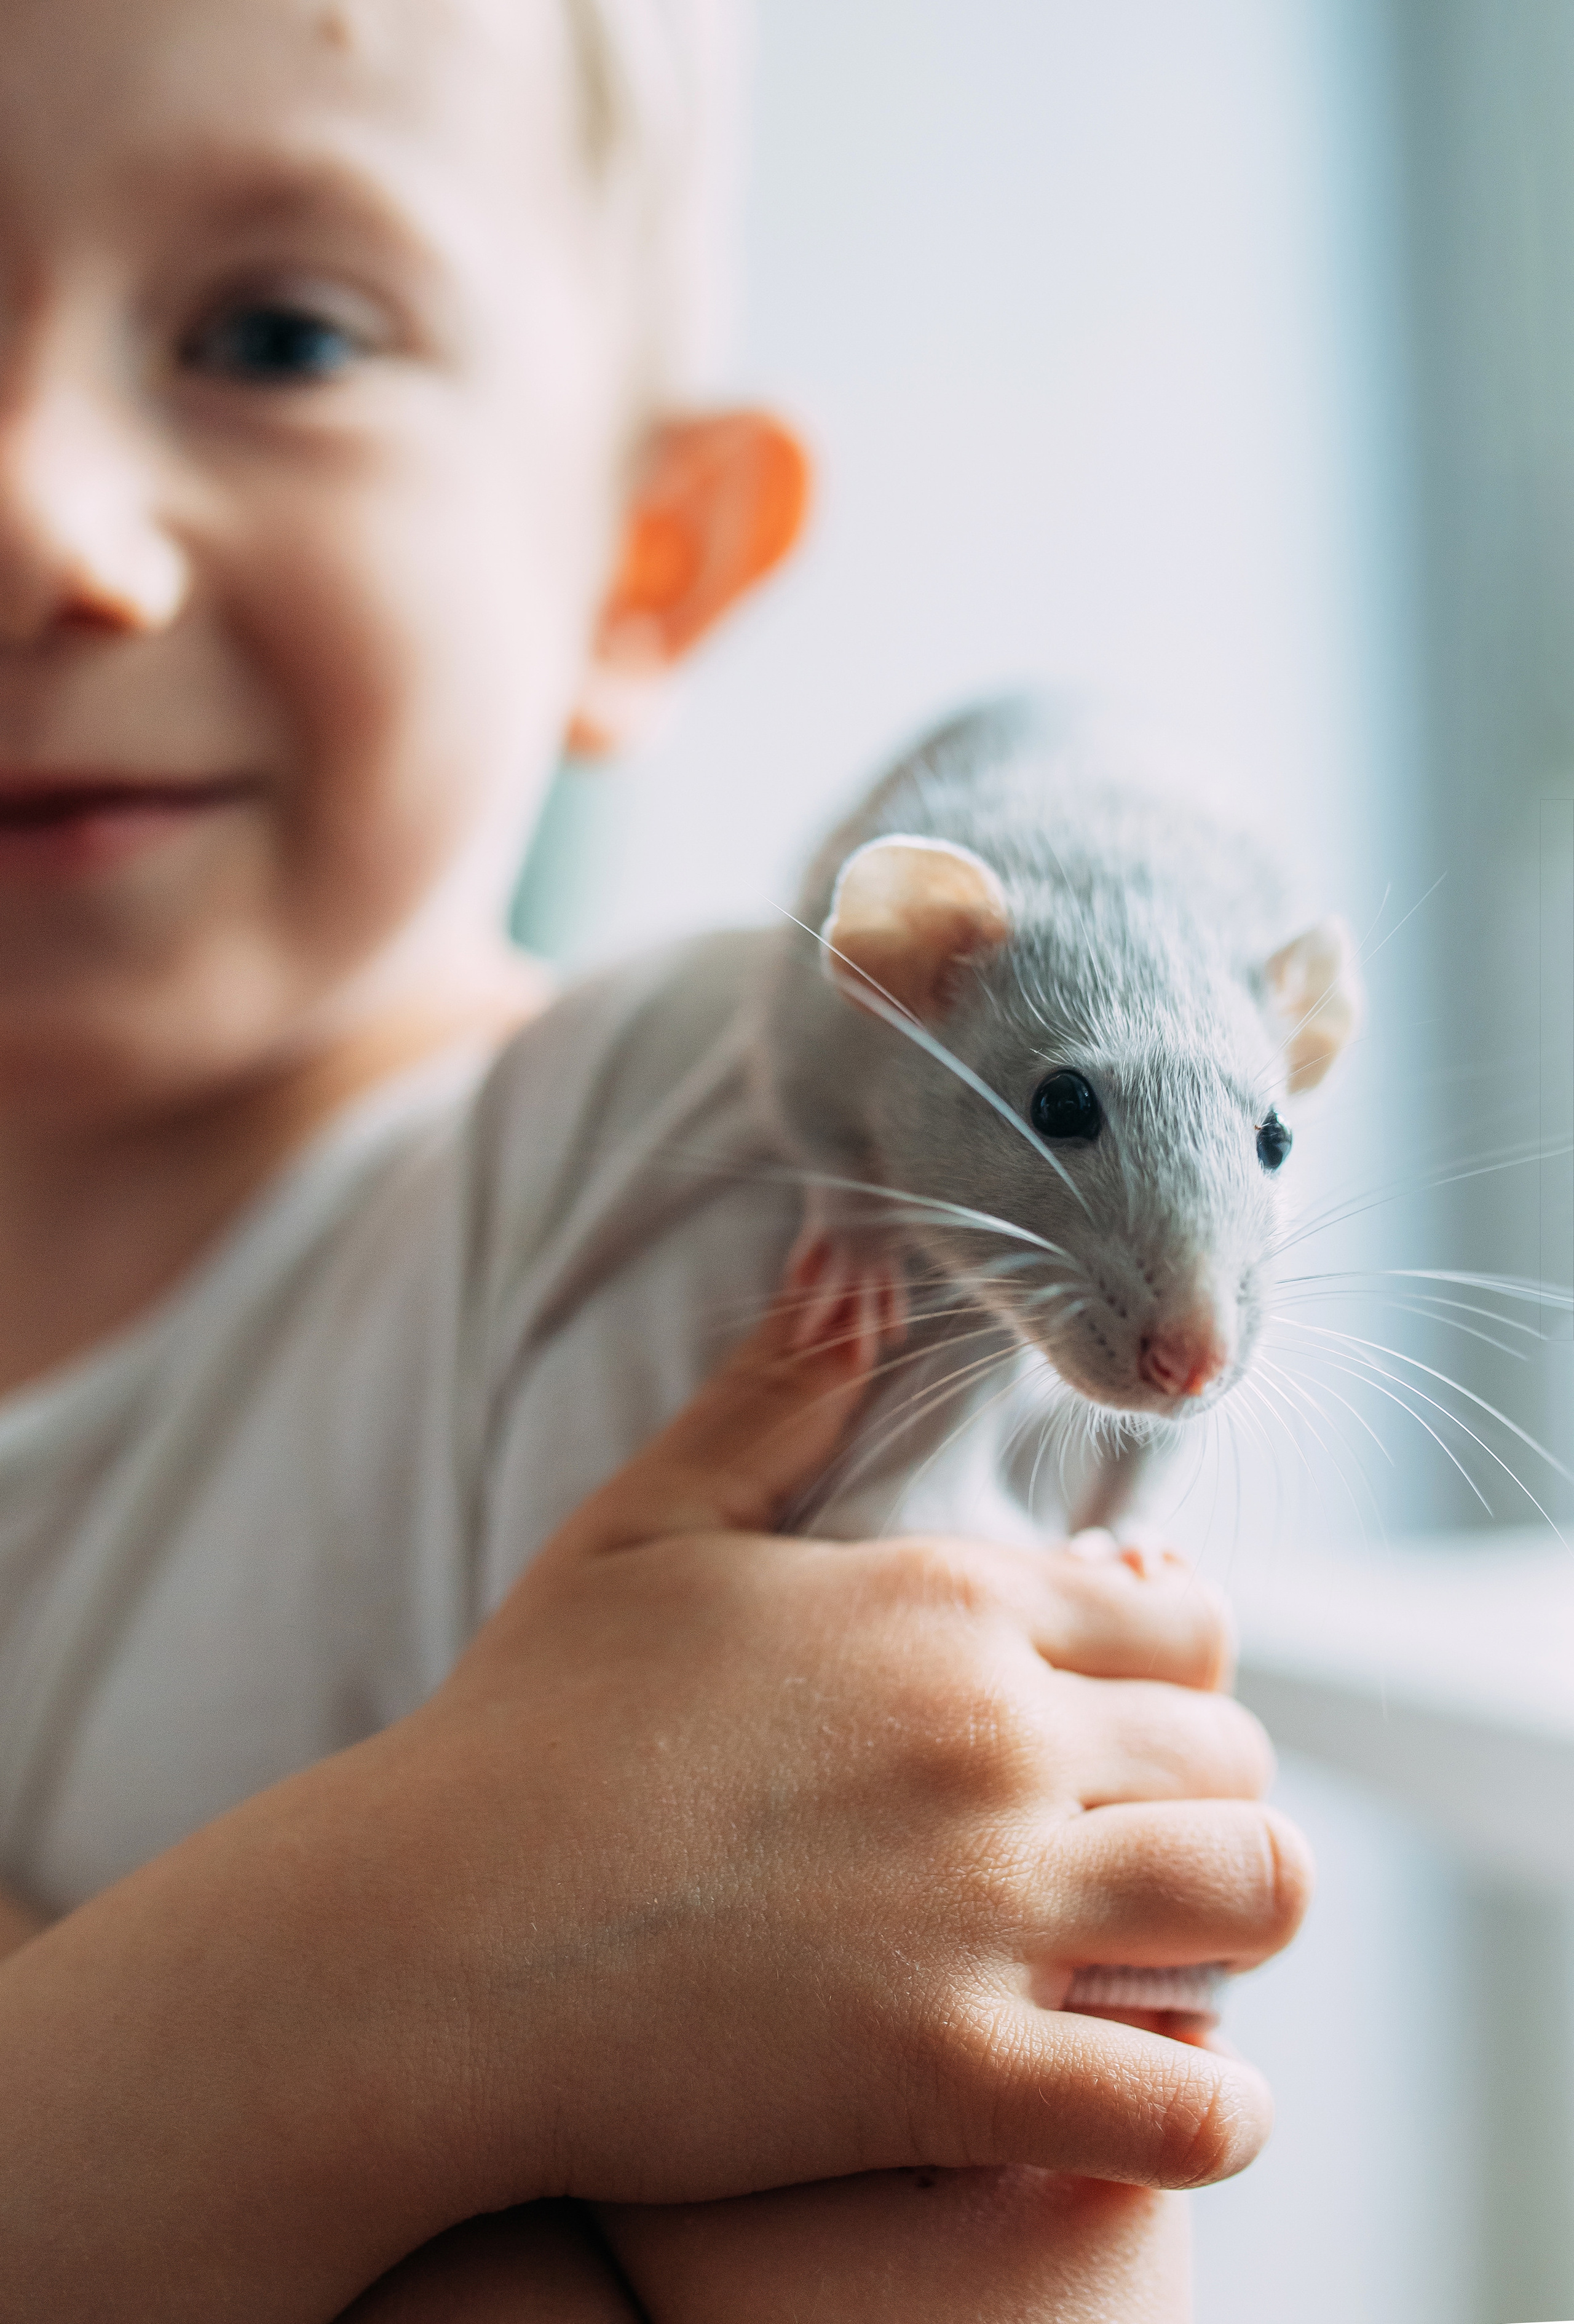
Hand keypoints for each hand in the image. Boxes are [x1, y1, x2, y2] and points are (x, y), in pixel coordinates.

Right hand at [0, 1289, 1305, 2321]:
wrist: (422, 1939)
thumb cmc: (526, 1729)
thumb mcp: (648, 1523)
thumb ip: (775, 1389)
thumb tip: (852, 1255)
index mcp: (941, 1606)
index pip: (1186, 1622)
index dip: (1177, 1672)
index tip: (1125, 1717)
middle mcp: (994, 1739)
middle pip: (1239, 1756)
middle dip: (1212, 1796)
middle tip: (1139, 1844)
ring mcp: (985, 1908)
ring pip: (1256, 1897)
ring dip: (1233, 1927)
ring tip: (1163, 1956)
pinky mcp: (958, 2075)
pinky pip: (1188, 2112)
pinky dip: (1209, 2116)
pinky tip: (1160, 2105)